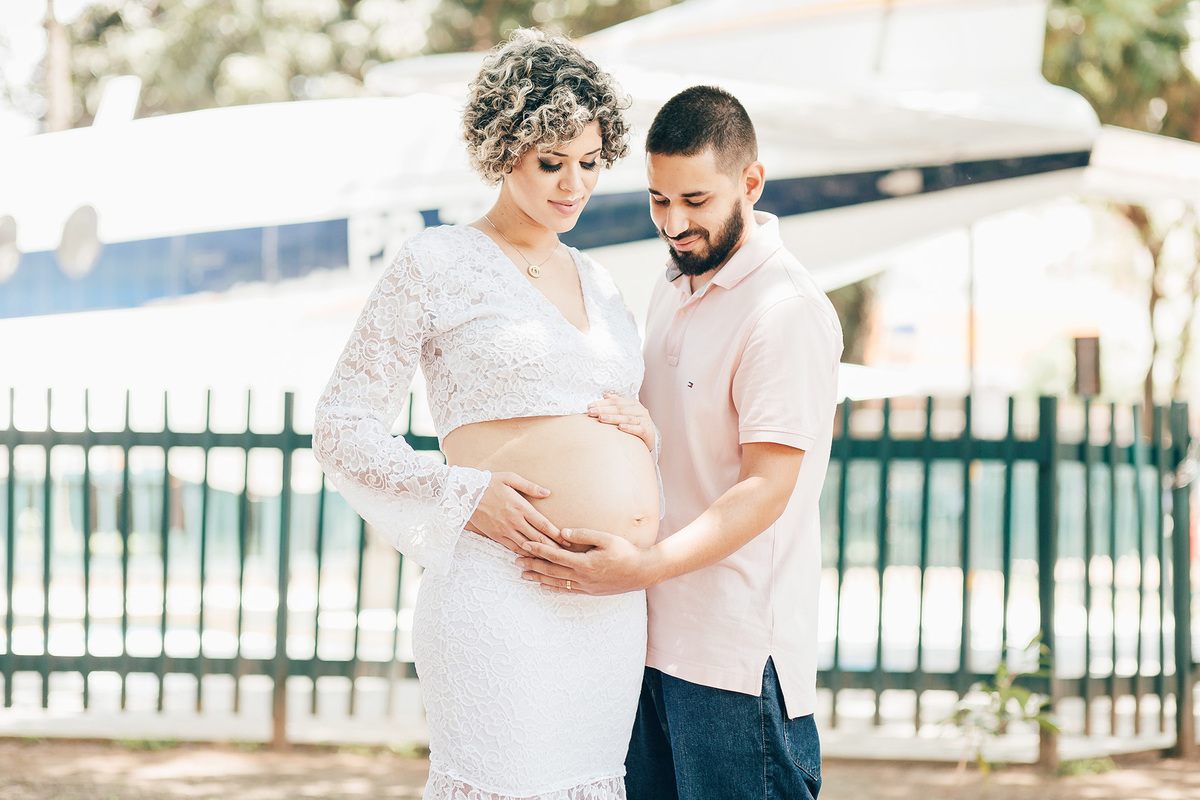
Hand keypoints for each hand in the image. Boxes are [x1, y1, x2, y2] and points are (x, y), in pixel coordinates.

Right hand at [467, 472, 564, 554]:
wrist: (465, 494)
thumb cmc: (490, 483)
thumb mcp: (510, 478)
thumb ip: (530, 486)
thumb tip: (547, 492)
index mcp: (521, 506)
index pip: (543, 524)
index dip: (556, 534)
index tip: (567, 540)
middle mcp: (514, 521)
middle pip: (538, 538)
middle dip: (553, 547)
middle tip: (566, 554)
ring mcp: (505, 530)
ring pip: (527, 546)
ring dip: (540, 554)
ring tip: (553, 560)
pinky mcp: (496, 536)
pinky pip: (513, 548)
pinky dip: (524, 554)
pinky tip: (532, 558)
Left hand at [516, 527, 658, 595]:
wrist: (642, 572)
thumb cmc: (626, 552)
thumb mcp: (607, 538)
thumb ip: (584, 534)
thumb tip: (562, 533)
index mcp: (585, 563)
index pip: (555, 555)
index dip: (539, 550)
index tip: (525, 545)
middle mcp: (582, 577)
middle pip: (551, 571)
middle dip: (532, 566)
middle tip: (516, 562)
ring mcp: (585, 586)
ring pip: (556, 582)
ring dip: (538, 578)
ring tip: (523, 575)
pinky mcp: (590, 591)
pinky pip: (566, 590)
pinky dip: (553, 587)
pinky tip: (543, 586)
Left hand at [588, 393, 654, 451]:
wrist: (648, 440)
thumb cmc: (634, 425)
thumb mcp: (626, 413)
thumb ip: (617, 404)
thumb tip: (606, 395)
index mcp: (633, 403)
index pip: (615, 402)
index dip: (602, 403)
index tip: (589, 406)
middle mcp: (640, 410)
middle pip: (620, 409)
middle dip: (604, 410)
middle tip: (591, 412)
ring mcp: (645, 420)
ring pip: (627, 418)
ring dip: (613, 418)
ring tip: (601, 418)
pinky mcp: (648, 431)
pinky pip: (638, 429)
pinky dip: (629, 428)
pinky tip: (620, 428)